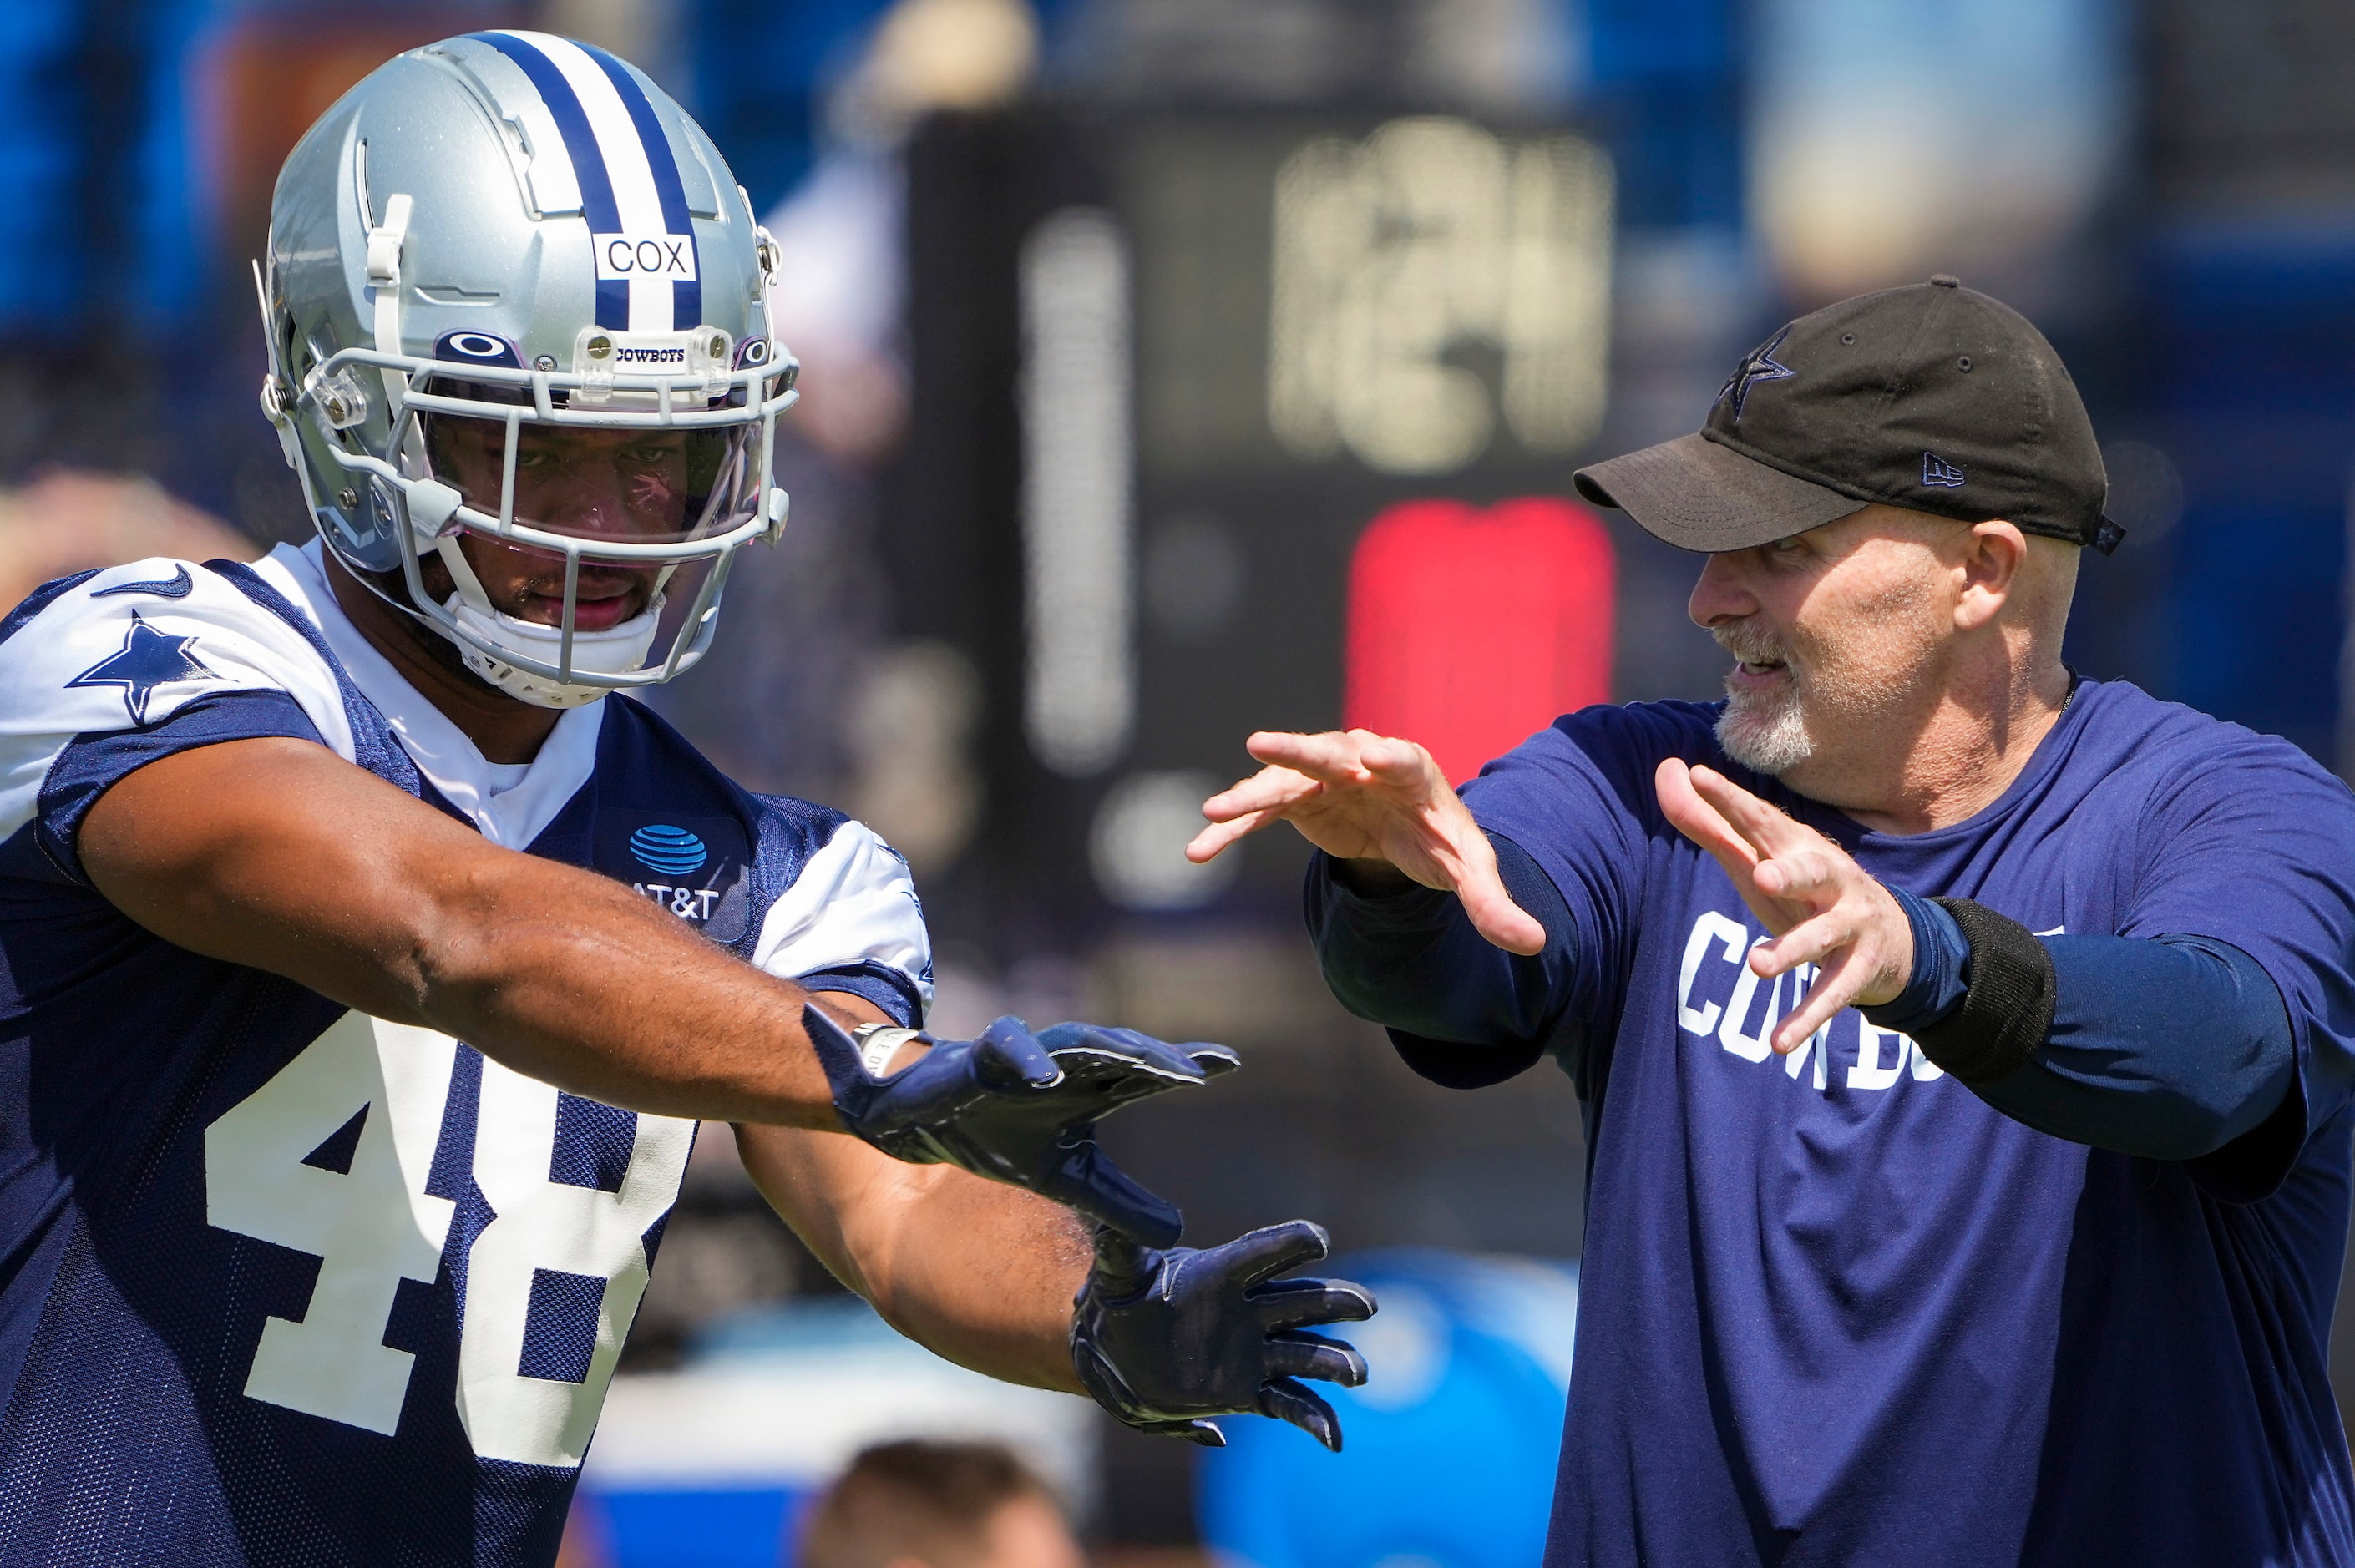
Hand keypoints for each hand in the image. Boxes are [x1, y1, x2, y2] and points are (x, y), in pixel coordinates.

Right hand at [806, 1005, 1236, 1246]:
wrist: (921, 1123)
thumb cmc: (1000, 1139)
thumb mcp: (1067, 1182)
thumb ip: (1120, 1204)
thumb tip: (1177, 1237)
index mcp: (1090, 1090)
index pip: (1145, 1073)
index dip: (1184, 1065)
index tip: (1229, 1063)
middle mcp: (1066, 1066)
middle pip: (1121, 1053)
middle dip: (1158, 1058)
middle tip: (1199, 1069)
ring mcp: (1026, 1056)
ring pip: (1076, 1041)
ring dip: (1110, 1049)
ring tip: (1147, 1064)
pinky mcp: (982, 1055)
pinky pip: (1008, 1048)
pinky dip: (1027, 1060)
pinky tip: (1047, 1078)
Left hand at [1070, 1221, 1375, 1450]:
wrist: (1120, 1350)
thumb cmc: (1122, 1301)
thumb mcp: (1116, 1274)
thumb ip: (1118, 1248)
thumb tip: (1108, 1223)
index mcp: (1221, 1273)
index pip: (1261, 1253)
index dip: (1288, 1244)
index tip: (1318, 1240)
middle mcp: (1248, 1310)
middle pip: (1302, 1301)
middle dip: (1335, 1302)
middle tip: (1366, 1307)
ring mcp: (1254, 1351)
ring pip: (1307, 1353)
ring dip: (1335, 1361)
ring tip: (1356, 1374)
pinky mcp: (1250, 1391)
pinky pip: (1290, 1404)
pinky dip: (1315, 1420)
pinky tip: (1334, 1440)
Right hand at [1187, 729, 1543, 955]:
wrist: (1408, 832)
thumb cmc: (1442, 844)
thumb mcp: (1471, 874)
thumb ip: (1495, 906)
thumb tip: (1536, 944)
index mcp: (1414, 772)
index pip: (1403, 760)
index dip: (1390, 758)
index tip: (1373, 756)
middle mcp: (1364, 762)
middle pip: (1331, 752)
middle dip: (1299, 750)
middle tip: (1262, 744)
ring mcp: (1326, 778)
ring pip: (1284, 781)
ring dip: (1248, 794)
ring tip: (1213, 810)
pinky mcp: (1299, 800)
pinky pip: (1261, 811)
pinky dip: (1233, 828)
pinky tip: (1199, 850)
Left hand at [1655, 758, 1913, 1053]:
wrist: (1893, 939)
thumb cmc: (1803, 891)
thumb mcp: (1758, 860)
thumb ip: (1711, 824)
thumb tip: (1669, 772)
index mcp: (1796, 847)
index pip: (1760, 820)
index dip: (1731, 801)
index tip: (1699, 778)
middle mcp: (1829, 879)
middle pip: (1810, 870)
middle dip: (1789, 872)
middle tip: (1762, 877)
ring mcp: (1849, 923)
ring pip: (1822, 936)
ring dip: (1792, 950)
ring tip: (1758, 966)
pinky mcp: (1860, 968)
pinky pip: (1832, 994)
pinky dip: (1807, 1019)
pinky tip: (1779, 1044)